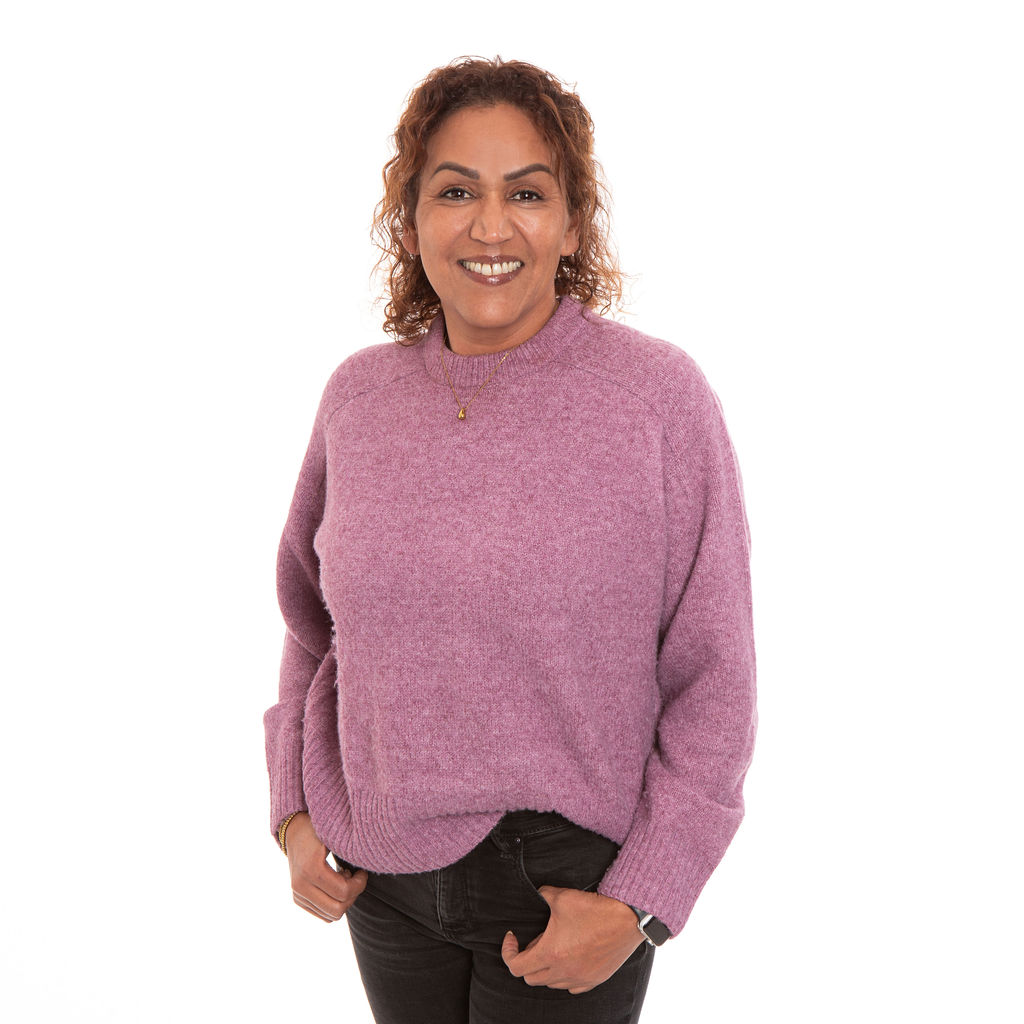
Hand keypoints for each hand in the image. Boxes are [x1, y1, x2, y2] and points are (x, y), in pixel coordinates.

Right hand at [285, 812, 367, 921]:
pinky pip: (322, 914)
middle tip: (355, 878)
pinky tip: (335, 885)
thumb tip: (369, 865)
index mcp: (311, 868)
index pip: (344, 892)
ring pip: (330, 916)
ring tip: (344, 880)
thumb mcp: (335, 836)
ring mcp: (297, 894)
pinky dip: (334, 904)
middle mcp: (300, 885)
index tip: (362, 871)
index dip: (360, 884)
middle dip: (352, 895)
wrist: (295, 830)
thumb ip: (350, 851)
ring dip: (343, 901)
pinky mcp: (298, 899)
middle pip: (337, 909)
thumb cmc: (320, 829)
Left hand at [501, 886, 643, 993]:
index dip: (509, 952)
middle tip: (535, 940)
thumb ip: (543, 896)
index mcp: (550, 953)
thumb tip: (537, 895)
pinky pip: (572, 986)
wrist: (627, 919)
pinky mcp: (595, 980)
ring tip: (553, 946)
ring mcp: (580, 978)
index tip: (513, 938)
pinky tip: (569, 959)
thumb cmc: (594, 908)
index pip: (516, 966)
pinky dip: (564, 976)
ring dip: (545, 968)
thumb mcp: (561, 897)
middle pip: (531, 977)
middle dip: (527, 959)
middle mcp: (563, 971)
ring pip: (551, 983)